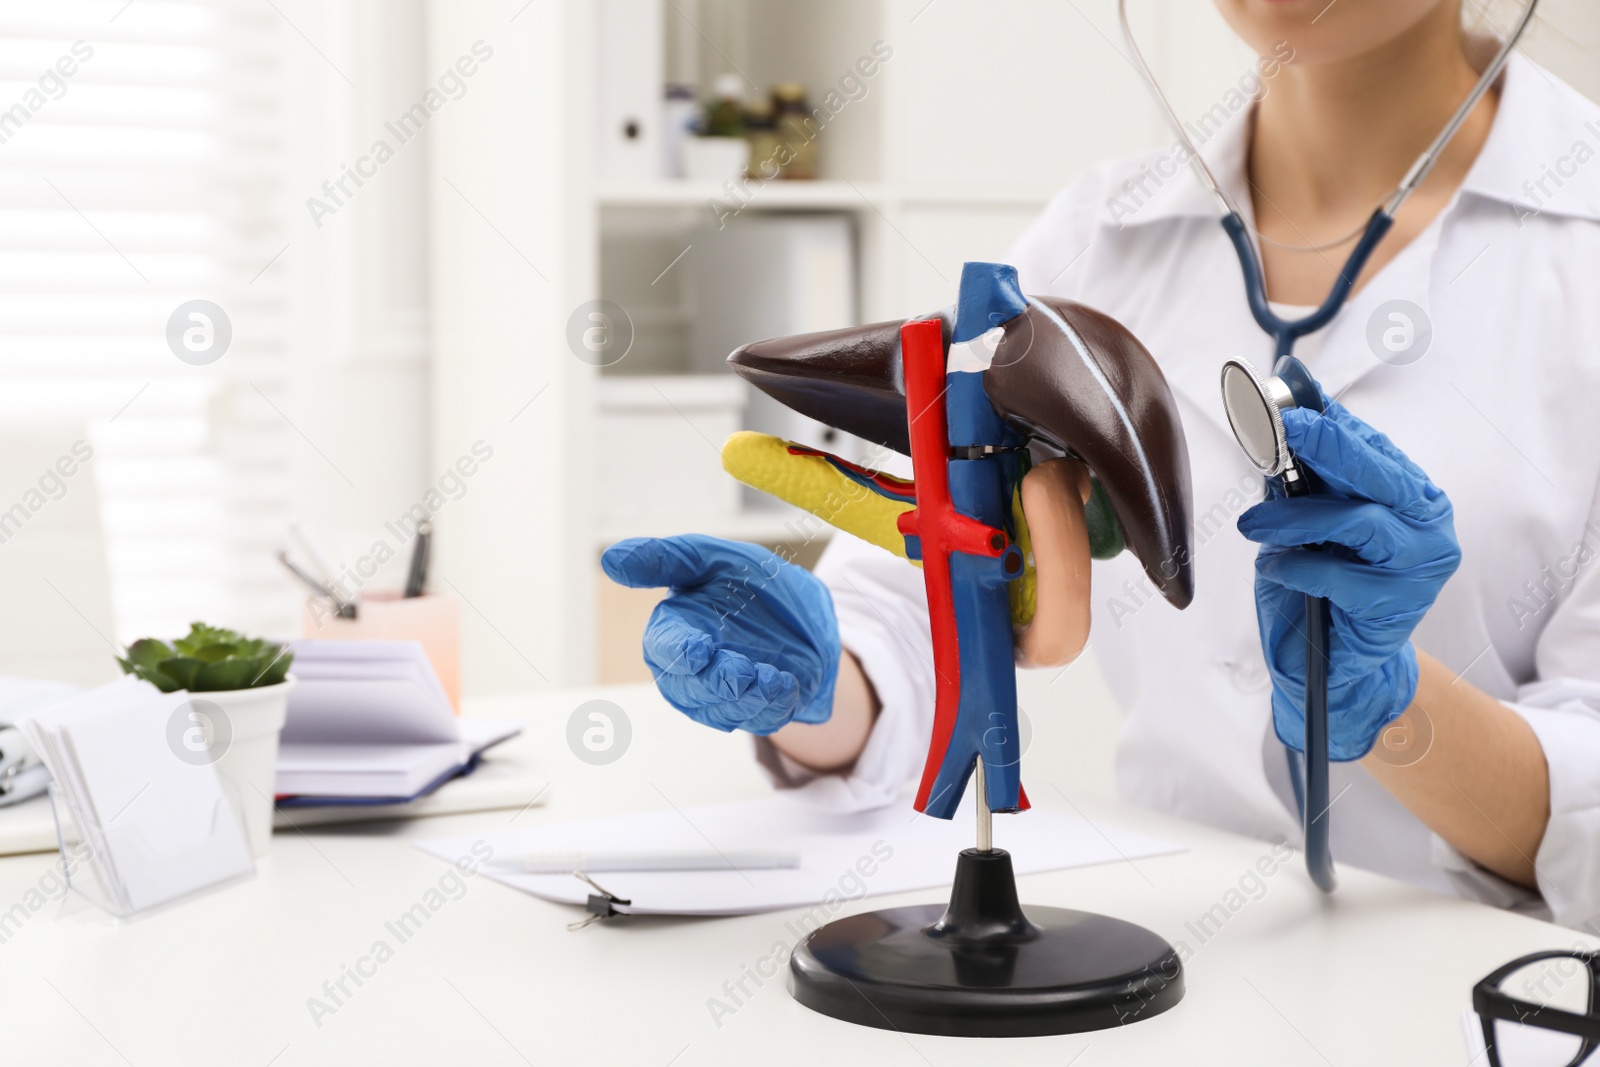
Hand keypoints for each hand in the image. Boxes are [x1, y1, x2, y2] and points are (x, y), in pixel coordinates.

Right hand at [601, 534, 839, 734]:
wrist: (804, 609)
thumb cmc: (746, 579)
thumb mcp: (711, 557)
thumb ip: (665, 558)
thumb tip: (609, 560)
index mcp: (672, 629)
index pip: (662, 647)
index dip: (678, 652)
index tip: (700, 651)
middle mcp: (687, 669)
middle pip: (687, 690)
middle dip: (716, 683)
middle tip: (744, 670)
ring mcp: (718, 696)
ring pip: (720, 713)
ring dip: (748, 700)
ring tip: (775, 678)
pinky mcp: (750, 711)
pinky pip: (756, 722)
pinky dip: (773, 709)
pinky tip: (787, 685)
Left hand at [1236, 397, 1460, 760]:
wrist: (1336, 665)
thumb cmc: (1320, 586)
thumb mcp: (1308, 524)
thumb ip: (1304, 481)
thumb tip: (1274, 423)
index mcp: (1409, 493)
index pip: (1371, 446)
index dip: (1328, 422)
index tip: (1284, 398)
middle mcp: (1426, 523)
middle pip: (1378, 474)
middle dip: (1328, 445)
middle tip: (1281, 428)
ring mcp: (1419, 565)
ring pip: (1360, 522)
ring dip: (1297, 517)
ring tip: (1252, 523)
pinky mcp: (1397, 606)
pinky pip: (1340, 576)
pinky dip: (1296, 567)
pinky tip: (1272, 567)